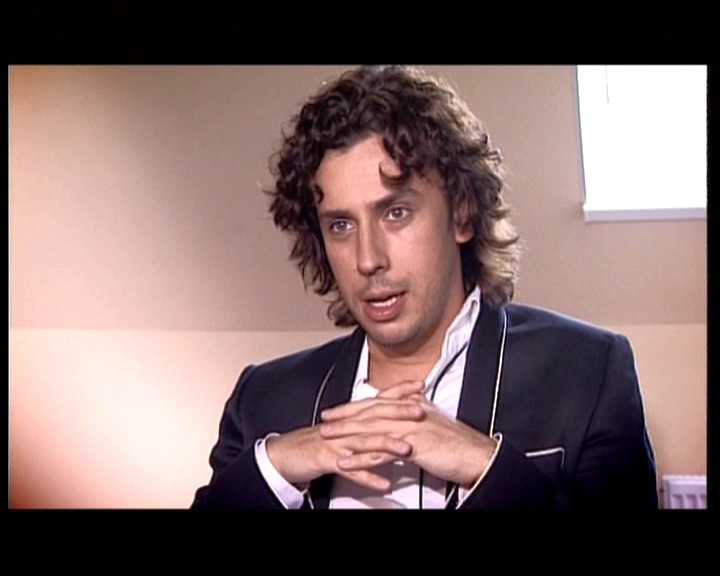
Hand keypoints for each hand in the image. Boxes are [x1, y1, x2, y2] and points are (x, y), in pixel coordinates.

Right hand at [265, 384, 422, 490]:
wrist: (284, 454)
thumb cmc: (314, 442)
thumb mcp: (342, 429)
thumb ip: (364, 425)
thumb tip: (388, 421)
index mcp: (350, 417)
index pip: (377, 399)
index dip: (398, 391)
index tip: (419, 386)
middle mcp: (345, 426)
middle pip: (375, 417)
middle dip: (399, 414)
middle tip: (421, 412)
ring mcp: (336, 443)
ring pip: (365, 442)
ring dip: (387, 445)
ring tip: (408, 449)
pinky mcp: (328, 461)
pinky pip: (351, 471)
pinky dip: (368, 478)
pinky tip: (384, 483)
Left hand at [320, 382, 496, 487]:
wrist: (476, 455)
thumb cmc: (458, 444)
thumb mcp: (434, 422)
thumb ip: (416, 415)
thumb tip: (404, 413)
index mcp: (413, 404)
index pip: (378, 402)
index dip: (356, 405)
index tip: (338, 409)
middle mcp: (409, 412)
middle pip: (370, 412)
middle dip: (344, 416)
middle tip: (325, 420)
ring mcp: (410, 428)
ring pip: (371, 430)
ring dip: (346, 435)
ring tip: (328, 439)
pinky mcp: (412, 447)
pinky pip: (380, 453)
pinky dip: (360, 458)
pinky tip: (346, 463)